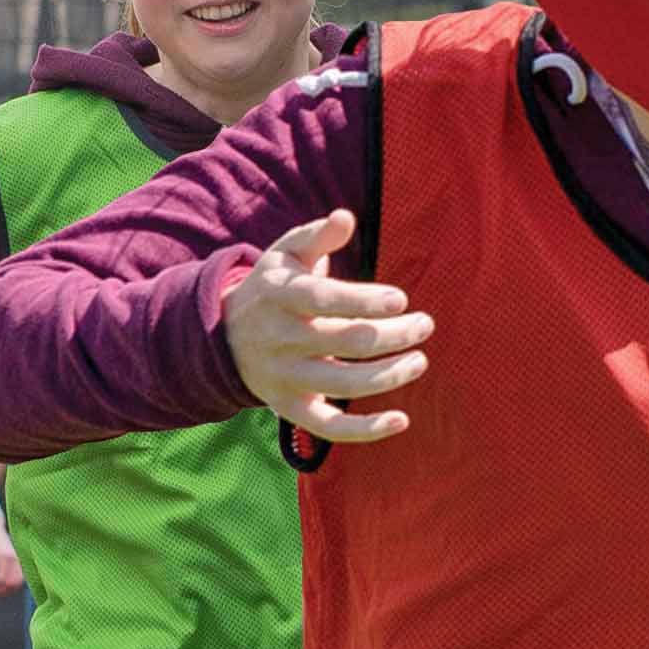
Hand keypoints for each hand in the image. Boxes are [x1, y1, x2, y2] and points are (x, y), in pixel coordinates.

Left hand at [0, 512, 21, 594]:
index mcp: (5, 558)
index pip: (2, 581)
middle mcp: (14, 559)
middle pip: (14, 584)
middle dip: (2, 591)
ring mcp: (18, 559)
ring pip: (18, 582)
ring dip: (7, 589)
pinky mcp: (18, 560)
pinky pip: (19, 577)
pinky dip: (11, 583)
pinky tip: (0, 584)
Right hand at [221, 210, 429, 444]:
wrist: (222, 337)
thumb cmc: (273, 288)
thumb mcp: (285, 254)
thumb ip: (317, 235)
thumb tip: (345, 218)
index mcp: (279, 295)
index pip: (324, 300)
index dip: (365, 301)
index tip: (401, 300)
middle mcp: (280, 339)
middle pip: (344, 341)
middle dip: (393, 335)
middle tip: (425, 324)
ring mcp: (284, 377)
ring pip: (343, 383)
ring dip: (389, 376)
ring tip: (419, 361)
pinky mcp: (289, 408)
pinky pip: (329, 427)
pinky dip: (366, 430)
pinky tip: (401, 419)